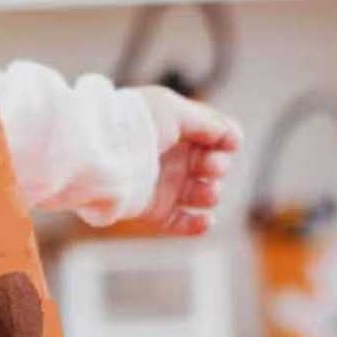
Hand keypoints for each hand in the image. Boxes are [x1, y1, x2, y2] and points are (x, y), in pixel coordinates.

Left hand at [136, 89, 242, 235]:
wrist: (102, 152)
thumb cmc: (137, 124)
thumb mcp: (175, 111)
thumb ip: (208, 123)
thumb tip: (234, 138)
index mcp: (175, 129)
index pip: (213, 136)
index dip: (226, 140)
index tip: (228, 142)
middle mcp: (171, 156)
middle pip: (214, 166)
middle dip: (218, 166)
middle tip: (210, 165)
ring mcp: (164, 184)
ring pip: (205, 194)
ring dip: (211, 193)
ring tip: (204, 190)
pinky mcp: (154, 209)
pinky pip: (183, 223)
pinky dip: (197, 225)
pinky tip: (205, 220)